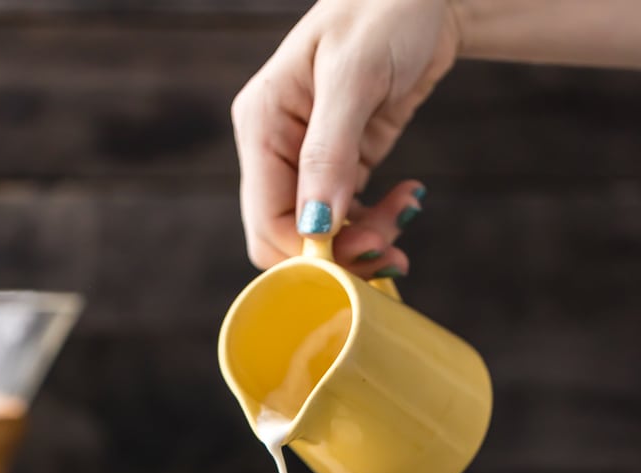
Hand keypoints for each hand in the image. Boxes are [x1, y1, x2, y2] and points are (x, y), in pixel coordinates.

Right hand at [231, 0, 459, 275]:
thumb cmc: (385, 10)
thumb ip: (329, 153)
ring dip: (364, 241)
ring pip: (320, 235)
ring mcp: (306, 160)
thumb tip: (315, 225)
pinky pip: (347, 218)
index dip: (311, 250)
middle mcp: (275, 148)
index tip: (363, 251)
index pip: (267, 221)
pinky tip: (408, 201)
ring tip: (407, 216)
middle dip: (339, 251)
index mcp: (261, 126)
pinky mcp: (340, 165)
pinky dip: (377, 223)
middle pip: (289, 237)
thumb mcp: (355, 76)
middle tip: (392, 247)